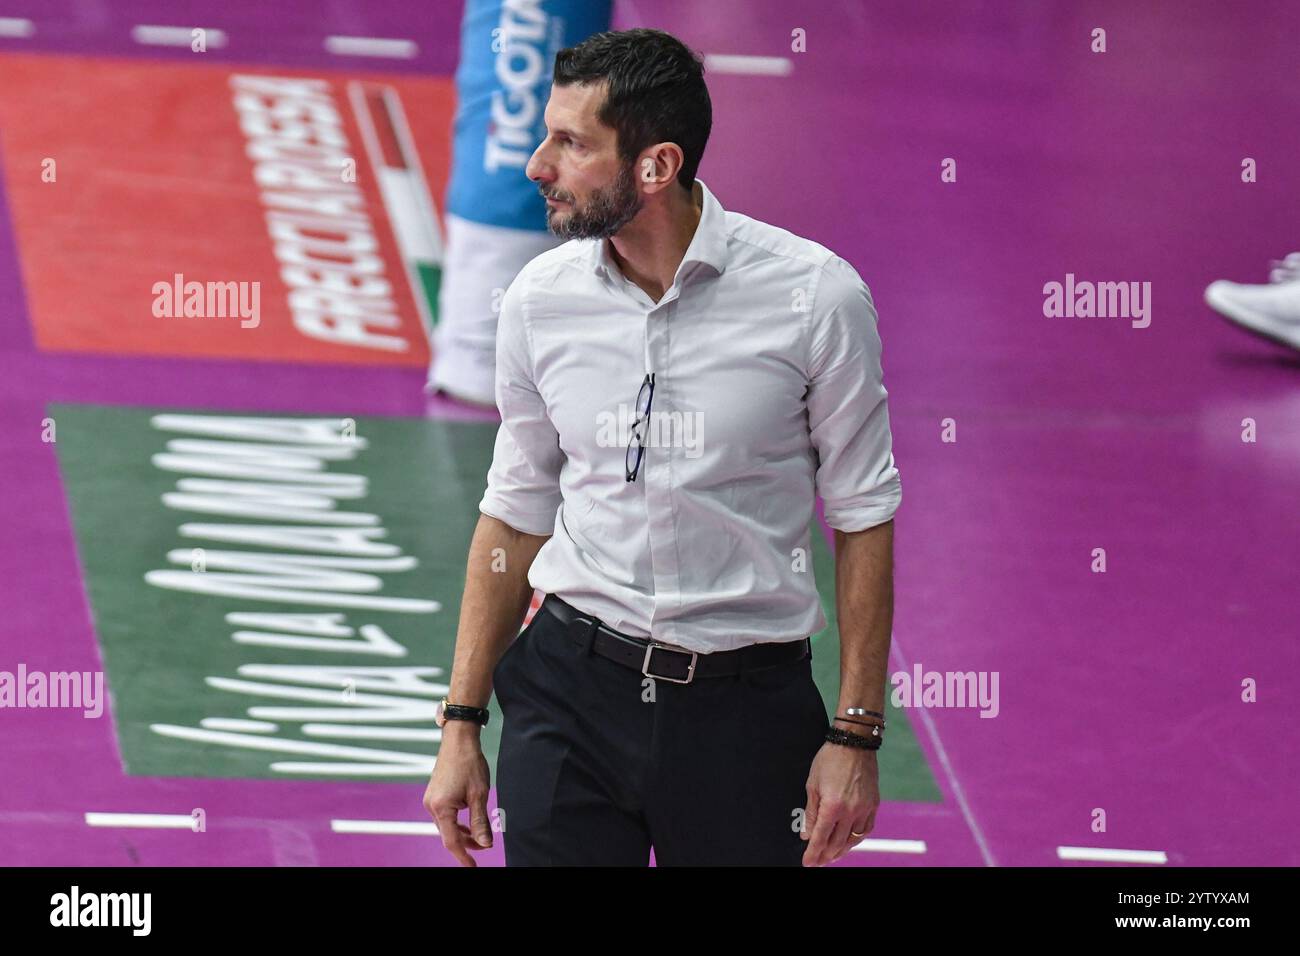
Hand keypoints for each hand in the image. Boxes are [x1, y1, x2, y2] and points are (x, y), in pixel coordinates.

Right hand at [422, 723, 494, 866]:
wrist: (459, 740)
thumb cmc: (469, 763)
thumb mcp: (479, 795)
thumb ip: (480, 822)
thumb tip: (485, 843)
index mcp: (441, 808)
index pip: (452, 841)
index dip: (463, 856)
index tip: (472, 867)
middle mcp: (431, 806)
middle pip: (448, 835)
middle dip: (466, 844)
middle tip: (485, 846)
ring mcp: (431, 800)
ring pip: (447, 826)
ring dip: (462, 833)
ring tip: (480, 835)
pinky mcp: (434, 795)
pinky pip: (445, 816)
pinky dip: (457, 822)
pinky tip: (468, 823)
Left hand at [800, 743, 878, 865]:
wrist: (854, 742)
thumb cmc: (829, 759)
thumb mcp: (812, 784)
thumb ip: (810, 812)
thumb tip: (807, 834)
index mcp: (832, 806)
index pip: (821, 837)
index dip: (813, 853)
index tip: (807, 863)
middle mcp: (851, 811)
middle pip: (837, 843)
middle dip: (826, 855)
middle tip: (818, 861)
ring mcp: (865, 809)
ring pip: (853, 839)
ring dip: (841, 850)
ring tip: (832, 856)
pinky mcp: (874, 804)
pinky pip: (866, 829)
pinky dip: (856, 839)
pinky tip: (849, 842)